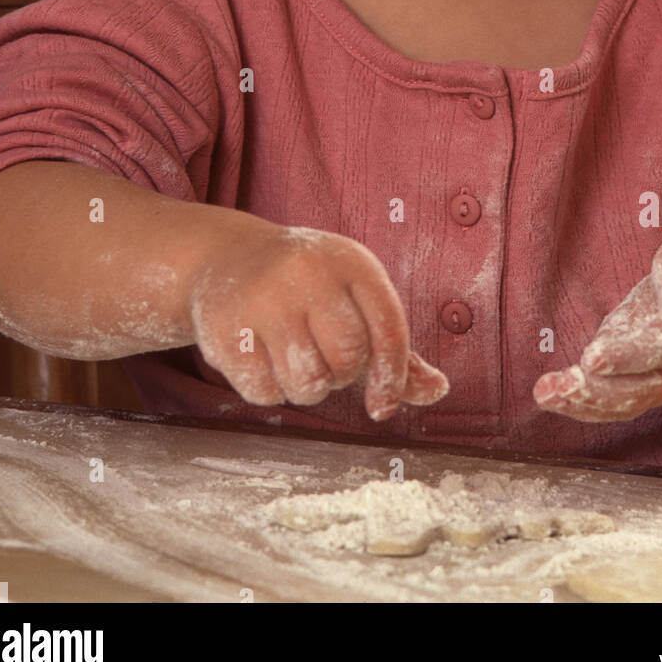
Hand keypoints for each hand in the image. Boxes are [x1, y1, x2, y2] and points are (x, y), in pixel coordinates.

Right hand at [188, 220, 448, 420]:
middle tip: (323, 354)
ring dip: (307, 387)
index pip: (387, 330)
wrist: (229, 257)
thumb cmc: (307, 285)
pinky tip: (262, 357)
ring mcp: (261, 299)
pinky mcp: (224, 330)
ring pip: (307, 384)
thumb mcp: (354, 296)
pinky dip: (270, 390)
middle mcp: (305, 273)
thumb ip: (395, 346)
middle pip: (347, 361)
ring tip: (294, 355)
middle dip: (341, 375)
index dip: (392, 376)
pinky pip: (265, 393)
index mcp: (348, 261)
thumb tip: (438, 391)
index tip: (382, 403)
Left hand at [532, 230, 661, 421]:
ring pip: (627, 402)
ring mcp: (660, 378)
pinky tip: (551, 397)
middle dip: (603, 390)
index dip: (633, 354)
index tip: (593, 358)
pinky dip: (582, 404)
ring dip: (586, 402)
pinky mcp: (636, 379)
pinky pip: (613, 402)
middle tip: (564, 384)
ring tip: (546, 394)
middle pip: (646, 386)